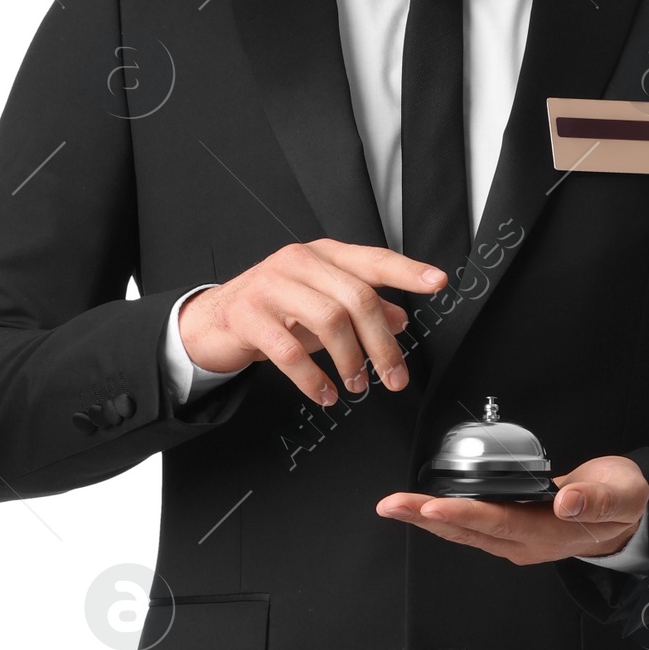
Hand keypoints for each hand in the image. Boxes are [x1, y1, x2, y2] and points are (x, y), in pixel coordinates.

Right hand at [178, 241, 447, 407]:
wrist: (211, 322)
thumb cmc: (271, 311)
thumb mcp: (320, 306)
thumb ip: (360, 309)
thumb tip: (402, 319)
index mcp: (322, 256)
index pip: (372, 259)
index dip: (406, 271)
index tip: (437, 282)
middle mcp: (298, 263)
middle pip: (357, 298)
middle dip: (382, 344)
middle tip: (394, 377)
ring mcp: (270, 286)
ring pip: (329, 320)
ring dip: (350, 361)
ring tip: (356, 384)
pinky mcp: (247, 315)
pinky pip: (289, 351)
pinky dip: (313, 379)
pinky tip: (324, 393)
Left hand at [376, 455, 648, 564]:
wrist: (626, 519)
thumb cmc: (623, 503)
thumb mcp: (623, 495)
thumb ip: (598, 499)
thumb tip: (567, 501)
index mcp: (550, 533)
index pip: (500, 523)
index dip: (466, 514)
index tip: (435, 506)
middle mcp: (526, 542)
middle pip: (469, 531)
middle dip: (426, 518)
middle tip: (392, 505)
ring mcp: (516, 539)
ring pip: (463, 531)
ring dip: (426, 519)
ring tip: (394, 506)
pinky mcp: (510, 530)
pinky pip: (469, 526)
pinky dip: (441, 517)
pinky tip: (421, 509)